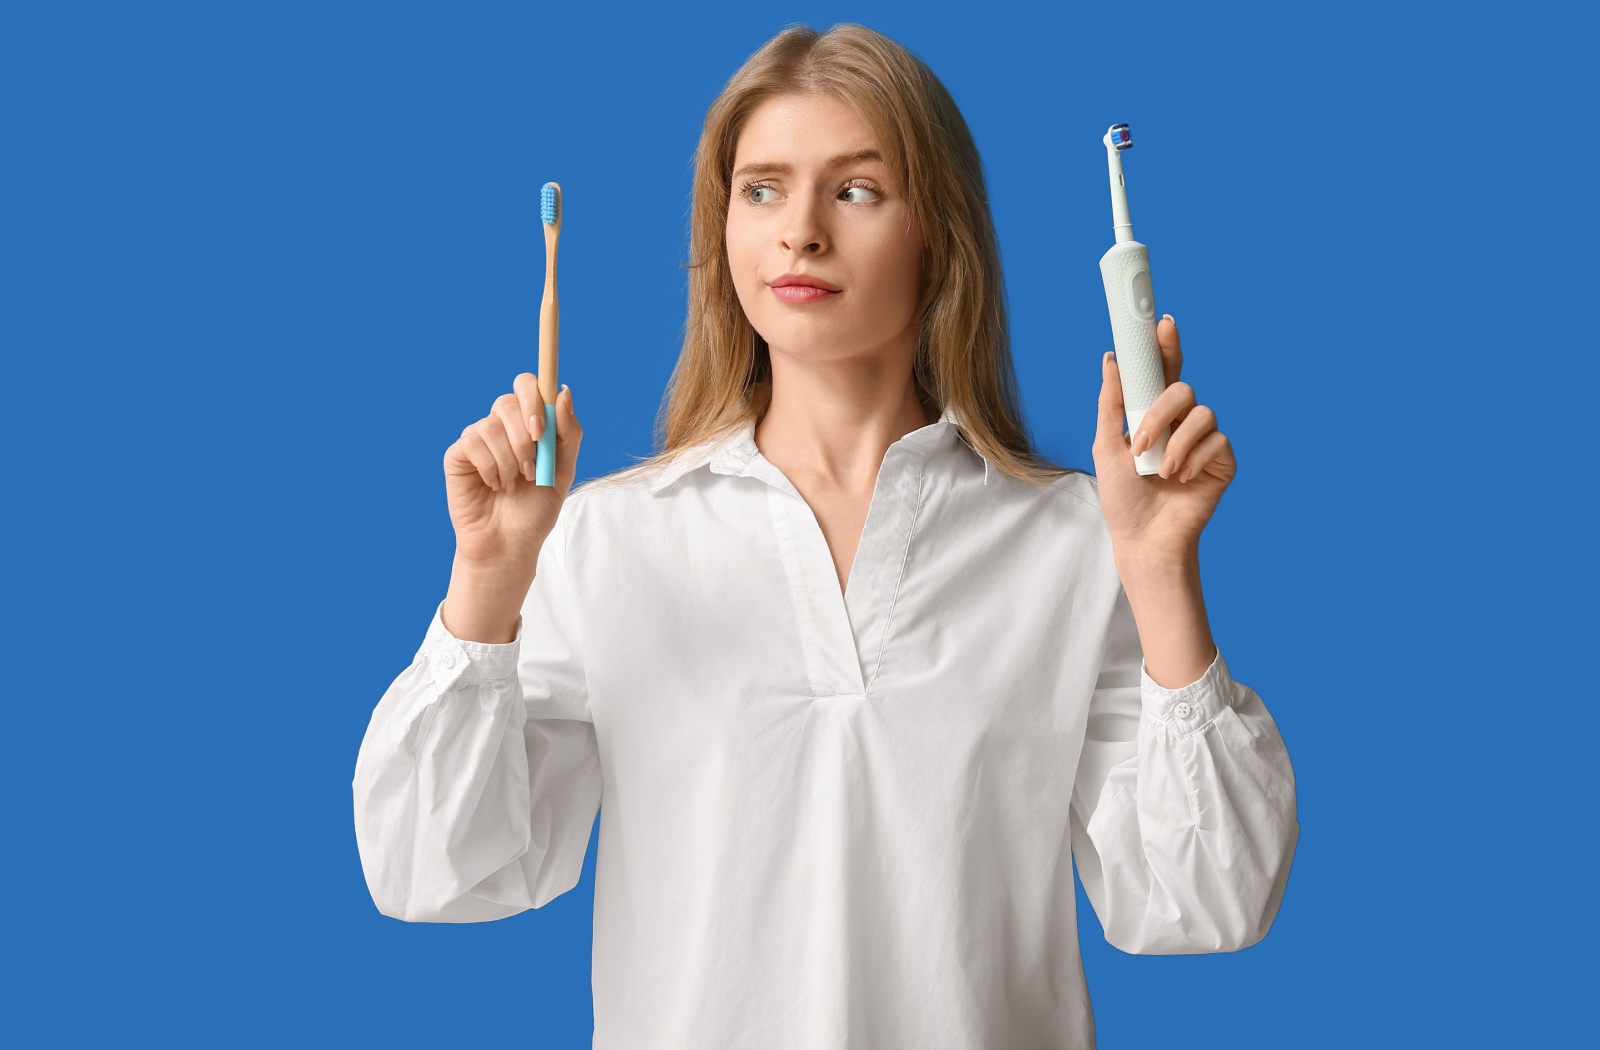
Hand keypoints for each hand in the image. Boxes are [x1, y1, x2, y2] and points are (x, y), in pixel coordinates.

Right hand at [443, 373, 582, 568]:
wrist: (510, 543)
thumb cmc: (536, 508)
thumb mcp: (564, 470)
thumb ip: (568, 432)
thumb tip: (563, 391)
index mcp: (528, 423)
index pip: (527, 385)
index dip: (534, 398)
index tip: (542, 430)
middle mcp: (500, 425)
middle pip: (507, 401)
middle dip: (524, 438)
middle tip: (532, 469)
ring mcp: (478, 438)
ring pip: (491, 426)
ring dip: (510, 461)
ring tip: (514, 484)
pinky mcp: (458, 454)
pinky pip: (473, 443)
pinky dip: (490, 468)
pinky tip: (494, 485)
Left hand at [1092, 315, 1234, 564]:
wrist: (1142, 539)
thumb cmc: (1123, 497)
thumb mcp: (1106, 445)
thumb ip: (1111, 403)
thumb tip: (1110, 358)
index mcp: (1153, 414)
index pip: (1162, 372)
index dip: (1165, 346)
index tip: (1162, 322)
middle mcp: (1181, 423)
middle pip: (1183, 387)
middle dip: (1161, 409)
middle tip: (1141, 437)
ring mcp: (1203, 441)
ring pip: (1202, 412)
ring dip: (1175, 439)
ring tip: (1159, 468)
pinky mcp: (1221, 461)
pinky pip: (1216, 441)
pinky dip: (1193, 457)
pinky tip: (1181, 478)